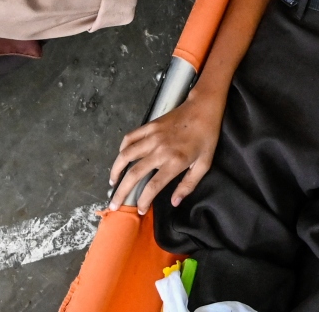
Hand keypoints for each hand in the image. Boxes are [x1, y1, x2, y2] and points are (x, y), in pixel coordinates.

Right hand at [108, 94, 223, 212]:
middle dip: (122, 192)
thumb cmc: (206, 137)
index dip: (144, 200)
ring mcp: (152, 136)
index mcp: (175, 161)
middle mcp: (160, 150)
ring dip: (116, 170)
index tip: (139, 209)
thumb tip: (174, 202)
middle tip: (114, 204)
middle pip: (134, 174)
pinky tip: (121, 158)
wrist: (203, 109)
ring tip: (113, 182)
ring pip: (126, 155)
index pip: (153, 186)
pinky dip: (122, 149)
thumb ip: (188, 185)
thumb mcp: (204, 164)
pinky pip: (130, 138)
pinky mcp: (149, 126)